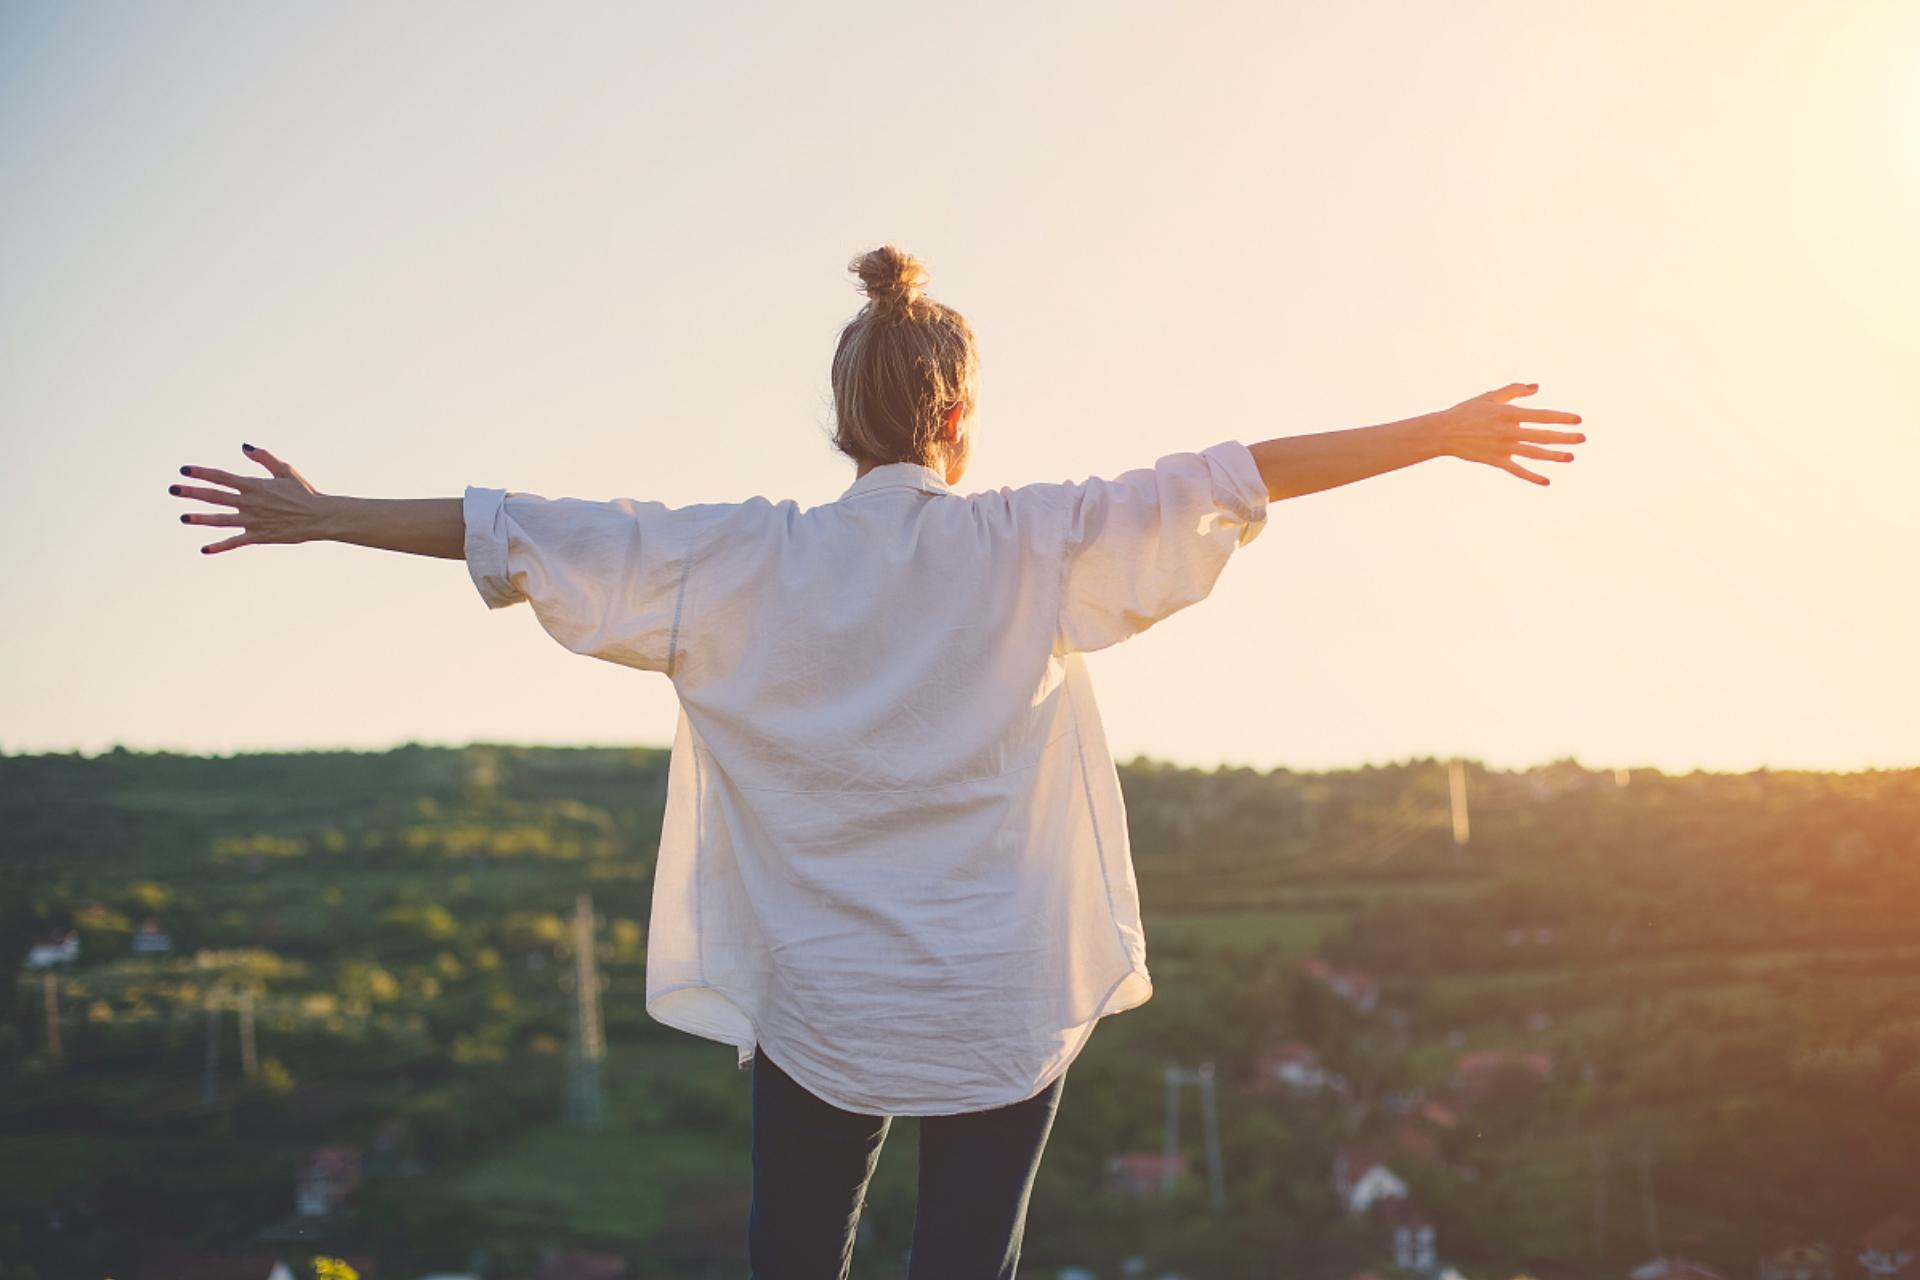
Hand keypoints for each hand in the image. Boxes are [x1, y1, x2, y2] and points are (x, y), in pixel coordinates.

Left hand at [168, 444, 331, 553]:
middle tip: (172, 489)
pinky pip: (236, 542)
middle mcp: (250, 502)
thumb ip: (263, 458)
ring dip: (201, 519)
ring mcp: (253, 520)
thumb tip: (244, 447)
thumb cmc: (304, 492)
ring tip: (183, 517)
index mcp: (255, 485)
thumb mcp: (285, 470)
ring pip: (221, 520)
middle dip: (192, 492)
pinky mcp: (259, 536)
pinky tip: (204, 549)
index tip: (184, 470)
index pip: (222, 477)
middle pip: (215, 496)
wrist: (320, 517)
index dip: (202, 472)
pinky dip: (220, 546)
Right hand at [1426, 383, 1585, 485]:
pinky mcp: (1496, 461)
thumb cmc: (1466, 412)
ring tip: (1571, 457)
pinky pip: (1517, 470)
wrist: (1444, 432)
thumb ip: (1514, 391)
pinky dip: (1532, 476)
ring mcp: (1503, 448)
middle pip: (1542, 435)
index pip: (1542, 415)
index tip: (1578, 420)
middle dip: (1564, 437)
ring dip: (1554, 456)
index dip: (1561, 417)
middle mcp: (1509, 431)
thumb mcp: (1490, 397)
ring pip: (1534, 453)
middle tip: (1583, 438)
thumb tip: (1536, 387)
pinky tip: (1546, 480)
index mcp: (1509, 413)